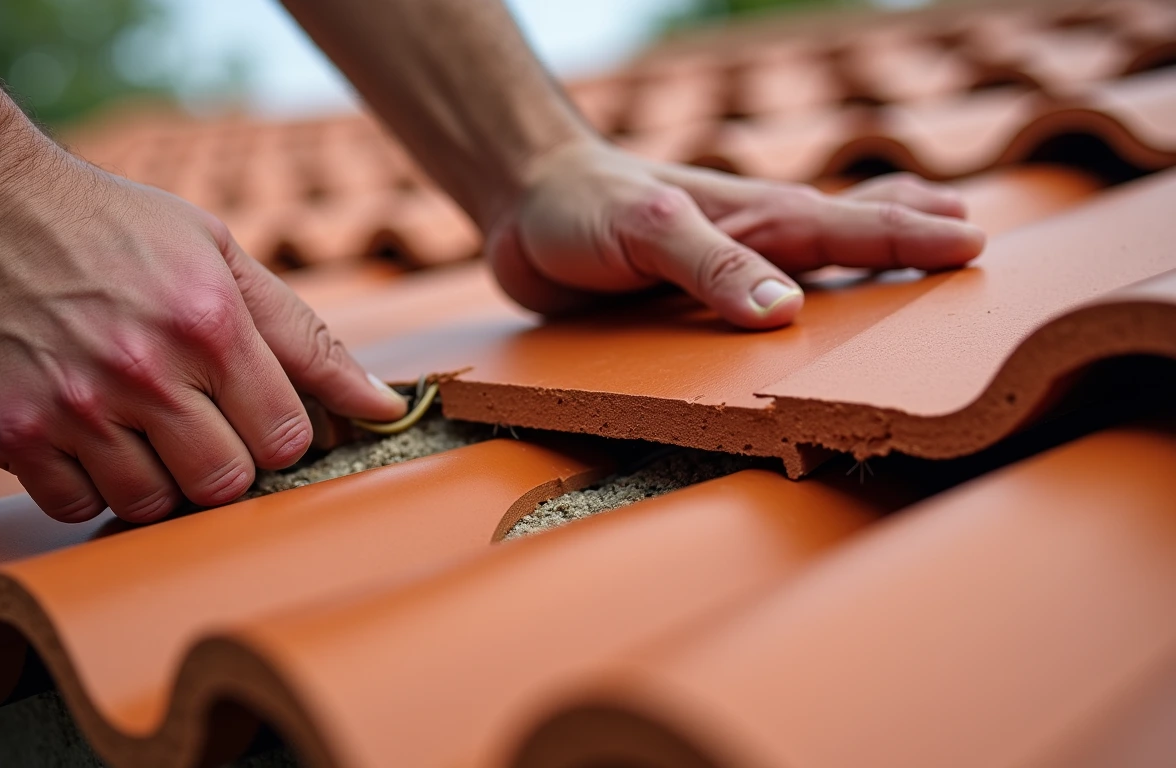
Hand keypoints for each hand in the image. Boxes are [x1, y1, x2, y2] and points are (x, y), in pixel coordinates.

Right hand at [0, 130, 406, 523]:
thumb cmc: (113, 226)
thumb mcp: (219, 254)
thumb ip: (303, 337)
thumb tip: (384, 404)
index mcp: (209, 321)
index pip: (286, 437)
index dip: (281, 436)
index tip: (259, 417)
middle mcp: (145, 369)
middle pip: (226, 482)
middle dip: (227, 462)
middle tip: (199, 421)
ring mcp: (74, 406)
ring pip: (154, 504)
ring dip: (159, 476)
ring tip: (141, 421)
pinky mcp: (12, 432)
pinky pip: (80, 506)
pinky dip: (93, 484)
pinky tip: (90, 433)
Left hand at [486, 140, 985, 327]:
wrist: (524, 205)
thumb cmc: (584, 206)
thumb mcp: (646, 228)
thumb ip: (712, 265)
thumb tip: (788, 311)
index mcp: (756, 220)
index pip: (852, 228)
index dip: (913, 238)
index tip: (975, 246)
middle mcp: (753, 245)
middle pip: (849, 239)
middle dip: (910, 238)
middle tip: (974, 241)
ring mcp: (726, 271)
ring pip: (813, 270)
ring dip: (865, 267)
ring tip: (916, 263)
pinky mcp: (692, 302)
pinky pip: (758, 312)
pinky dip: (798, 313)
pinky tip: (806, 326)